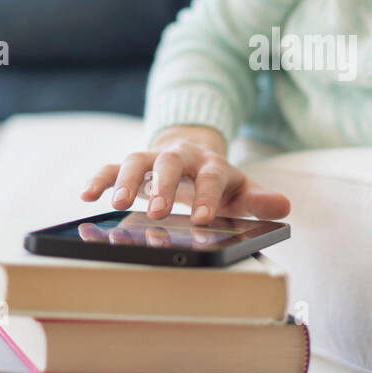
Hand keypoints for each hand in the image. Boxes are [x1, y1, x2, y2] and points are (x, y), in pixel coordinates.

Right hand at [81, 125, 290, 221]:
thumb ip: (260, 200)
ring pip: (137, 161)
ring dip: (127, 181)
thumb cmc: (218, 182)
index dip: (208, 196)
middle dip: (165, 186)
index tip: (202, 219)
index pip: (212, 176)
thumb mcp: (241, 190)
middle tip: (159, 212)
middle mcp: (181, 157)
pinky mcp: (133, 167)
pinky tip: (87, 195)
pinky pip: (112, 168)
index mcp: (211, 164)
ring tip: (118, 205)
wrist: (193, 153)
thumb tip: (284, 206)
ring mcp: (154, 160)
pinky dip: (100, 179)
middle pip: (172, 164)